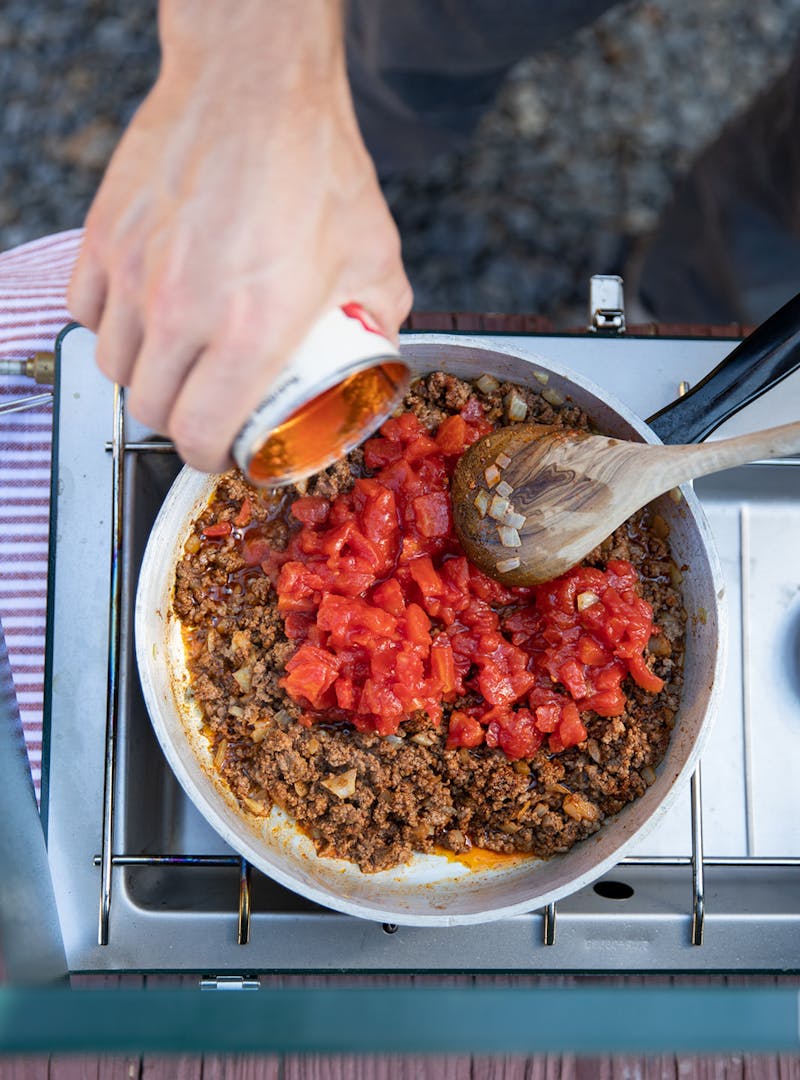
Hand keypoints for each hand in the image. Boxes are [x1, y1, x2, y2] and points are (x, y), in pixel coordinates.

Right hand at [68, 1, 411, 472]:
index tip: (225, 449)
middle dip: (180, 422)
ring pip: (112, 367)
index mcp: (252, 330)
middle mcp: (183, 311)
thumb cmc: (317, 164)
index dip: (211, 456)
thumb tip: (372, 353)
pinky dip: (107, 325)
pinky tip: (140, 315)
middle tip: (205, 409)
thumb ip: (377, 320)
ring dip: (143, 378)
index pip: (200, 434)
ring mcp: (136, 273)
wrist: (257, 84)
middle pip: (151, 410)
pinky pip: (85, 311)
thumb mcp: (376, 257)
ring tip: (175, 362)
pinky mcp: (106, 237)